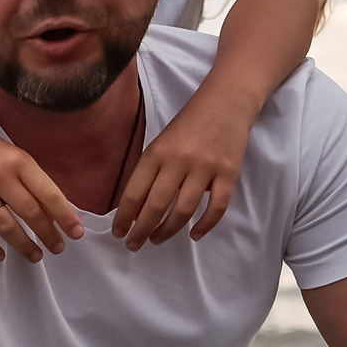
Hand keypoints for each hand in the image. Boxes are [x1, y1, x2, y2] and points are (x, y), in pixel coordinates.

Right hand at [0, 129, 80, 262]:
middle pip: (30, 212)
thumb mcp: (13, 154)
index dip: (65, 216)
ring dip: (24, 245)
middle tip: (58, 248)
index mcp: (18, 161)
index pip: (48, 194)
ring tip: (36, 255)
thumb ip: (31, 180)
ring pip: (6, 226)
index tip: (76, 233)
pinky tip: (0, 255)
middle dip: (48, 234)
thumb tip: (54, 213)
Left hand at [115, 96, 250, 248]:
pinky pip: (217, 207)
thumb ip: (150, 171)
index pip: (134, 193)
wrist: (226, 101)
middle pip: (155, 206)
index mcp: (156, 153)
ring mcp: (205, 168)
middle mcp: (179, 161)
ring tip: (157, 239)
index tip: (118, 233)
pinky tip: (194, 234)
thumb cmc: (188, 125)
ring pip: (183, 211)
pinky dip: (205, 225)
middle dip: (141, 231)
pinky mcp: (229, 173)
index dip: (124, 217)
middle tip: (135, 245)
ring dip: (168, 231)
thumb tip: (134, 208)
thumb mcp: (160, 142)